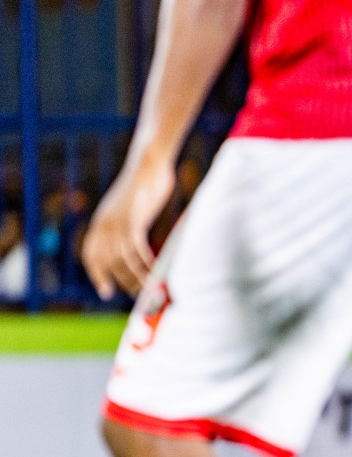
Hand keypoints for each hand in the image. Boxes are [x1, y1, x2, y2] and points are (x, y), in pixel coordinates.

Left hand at [82, 158, 174, 299]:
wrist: (150, 161)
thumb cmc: (146, 184)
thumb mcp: (130, 207)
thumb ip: (128, 224)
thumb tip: (135, 244)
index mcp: (100, 222)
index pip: (91, 255)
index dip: (97, 274)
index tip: (107, 292)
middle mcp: (104, 223)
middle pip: (107, 261)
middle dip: (121, 281)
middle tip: (137, 294)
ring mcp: (117, 220)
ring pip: (122, 258)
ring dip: (136, 276)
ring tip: (150, 287)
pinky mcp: (132, 218)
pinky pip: (136, 247)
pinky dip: (145, 262)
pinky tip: (155, 269)